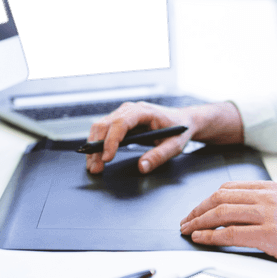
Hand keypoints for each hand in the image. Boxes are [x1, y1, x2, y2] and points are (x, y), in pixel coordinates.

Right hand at [85, 100, 244, 174]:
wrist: (183, 120)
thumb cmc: (179, 130)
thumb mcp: (175, 145)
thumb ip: (159, 156)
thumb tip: (141, 167)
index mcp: (144, 111)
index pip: (121, 123)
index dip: (112, 141)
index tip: (107, 158)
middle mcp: (130, 109)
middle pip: (105, 124)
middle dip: (97, 147)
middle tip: (96, 168)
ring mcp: (123, 113)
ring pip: (100, 126)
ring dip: (93, 147)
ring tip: (93, 166)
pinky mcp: (120, 120)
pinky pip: (103, 129)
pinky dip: (97, 144)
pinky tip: (95, 158)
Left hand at [179, 181, 276, 277]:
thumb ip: (265, 207)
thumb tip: (234, 217)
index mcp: (272, 188)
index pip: (229, 188)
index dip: (207, 200)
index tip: (195, 210)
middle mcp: (270, 197)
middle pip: (220, 197)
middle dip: (197, 210)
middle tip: (185, 222)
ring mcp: (271, 215)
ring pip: (222, 212)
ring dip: (199, 222)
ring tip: (188, 231)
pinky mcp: (272, 235)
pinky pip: (231, 234)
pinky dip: (211, 237)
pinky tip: (202, 240)